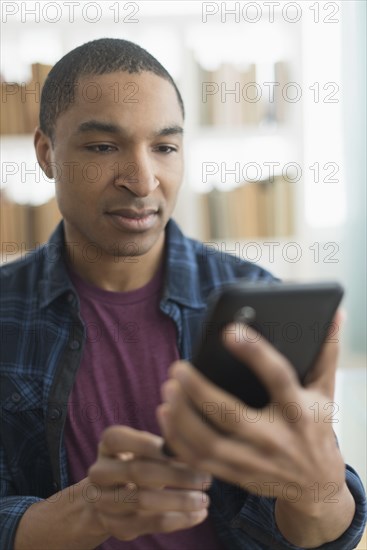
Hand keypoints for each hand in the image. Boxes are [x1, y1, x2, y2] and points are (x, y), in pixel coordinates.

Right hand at [86, 426, 210, 540]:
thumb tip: (194, 444)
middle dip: (175, 475)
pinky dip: (179, 520)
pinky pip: (150, 524)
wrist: (111, 494)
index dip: (149, 444)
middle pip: (137, 472)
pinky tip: (198, 515)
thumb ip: (164, 442)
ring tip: (204, 499)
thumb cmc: (140, 460)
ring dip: (179, 501)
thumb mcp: (145, 446)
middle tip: (205, 478)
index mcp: (107, 444)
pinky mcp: (115, 525)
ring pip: (143, 501)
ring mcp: (104, 501)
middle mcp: (99, 472)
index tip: (182, 449)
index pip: (120, 439)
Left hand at [157, 311, 354, 545]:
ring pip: (208, 442)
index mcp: (298, 410)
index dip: (254, 353)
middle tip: (177, 368)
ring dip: (182, 415)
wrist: (317, 485)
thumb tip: (335, 314)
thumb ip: (326, 352)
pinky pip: (199, 460)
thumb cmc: (316, 427)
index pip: (277, 378)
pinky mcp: (236, 475)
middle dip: (199, 390)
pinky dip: (177, 439)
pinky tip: (166, 415)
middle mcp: (275, 438)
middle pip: (230, 414)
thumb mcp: (326, 390)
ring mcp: (253, 461)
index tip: (229, 331)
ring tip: (168, 388)